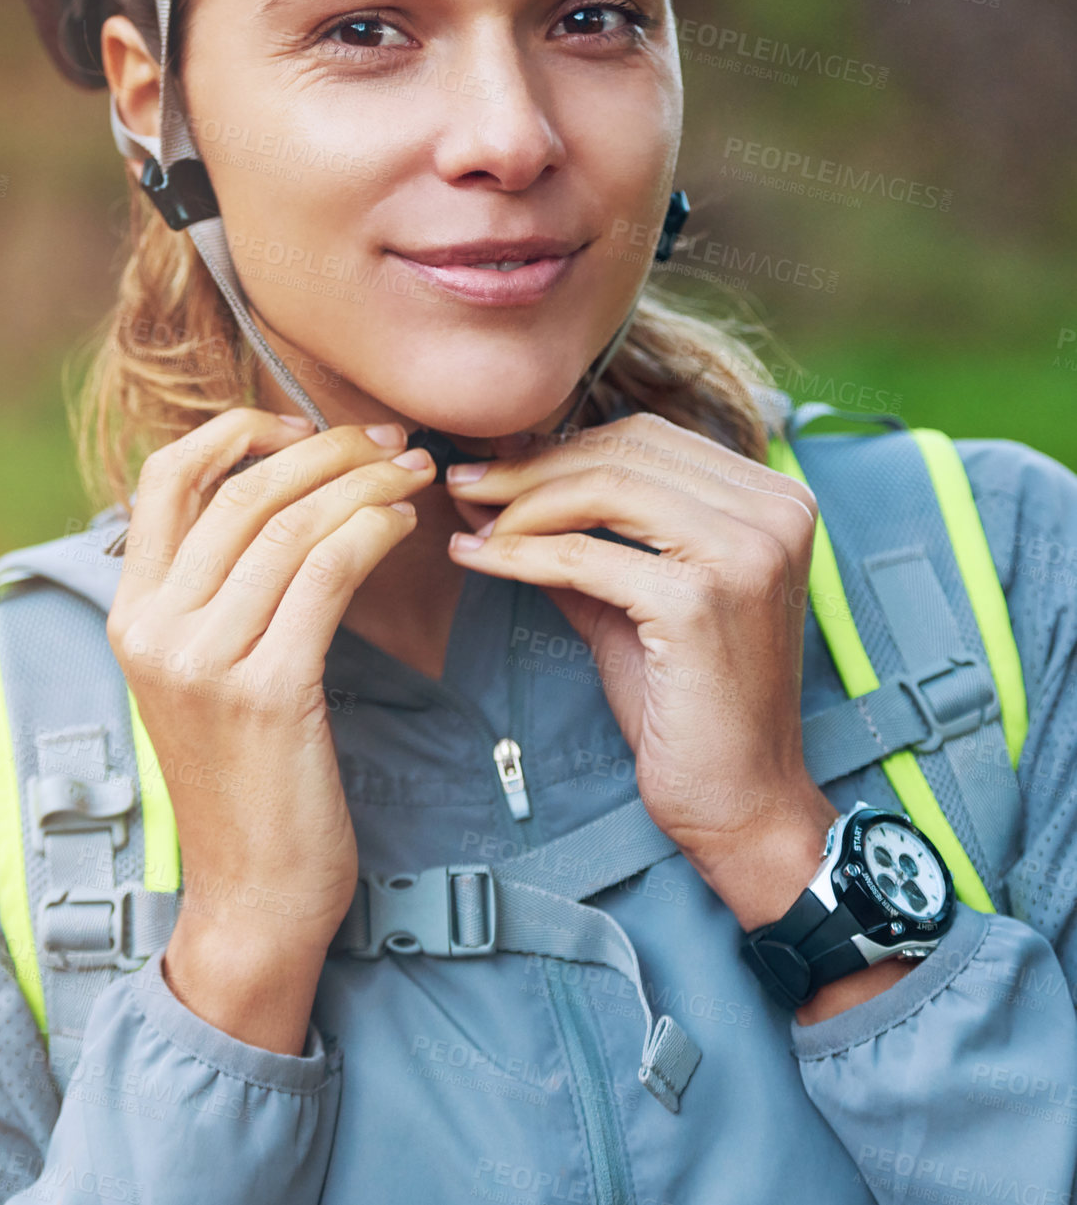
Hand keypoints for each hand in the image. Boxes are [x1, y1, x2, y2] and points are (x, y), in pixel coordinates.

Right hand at [106, 407, 437, 1048]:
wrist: (253, 894)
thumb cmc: (248, 775)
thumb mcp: (204, 672)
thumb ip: (217, 589)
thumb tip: (279, 492)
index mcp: (130, 612)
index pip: (165, 475)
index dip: (238, 431)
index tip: (304, 424)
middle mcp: (154, 628)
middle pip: (244, 489)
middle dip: (329, 448)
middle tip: (391, 442)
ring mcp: (205, 660)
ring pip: (293, 524)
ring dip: (366, 483)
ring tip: (414, 474)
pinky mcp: (267, 691)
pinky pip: (328, 574)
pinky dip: (373, 530)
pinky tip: (403, 524)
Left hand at [446, 412, 831, 885]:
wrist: (742, 800)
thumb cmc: (690, 703)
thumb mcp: (634, 598)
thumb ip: (581, 536)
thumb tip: (493, 485)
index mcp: (774, 499)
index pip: (648, 439)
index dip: (562, 444)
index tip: (496, 462)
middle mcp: (774, 512)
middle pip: (624, 453)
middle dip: (531, 465)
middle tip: (465, 481)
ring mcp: (744, 553)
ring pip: (602, 489)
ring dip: (520, 502)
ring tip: (470, 517)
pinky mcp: (700, 602)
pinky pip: (583, 557)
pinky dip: (519, 554)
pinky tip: (476, 557)